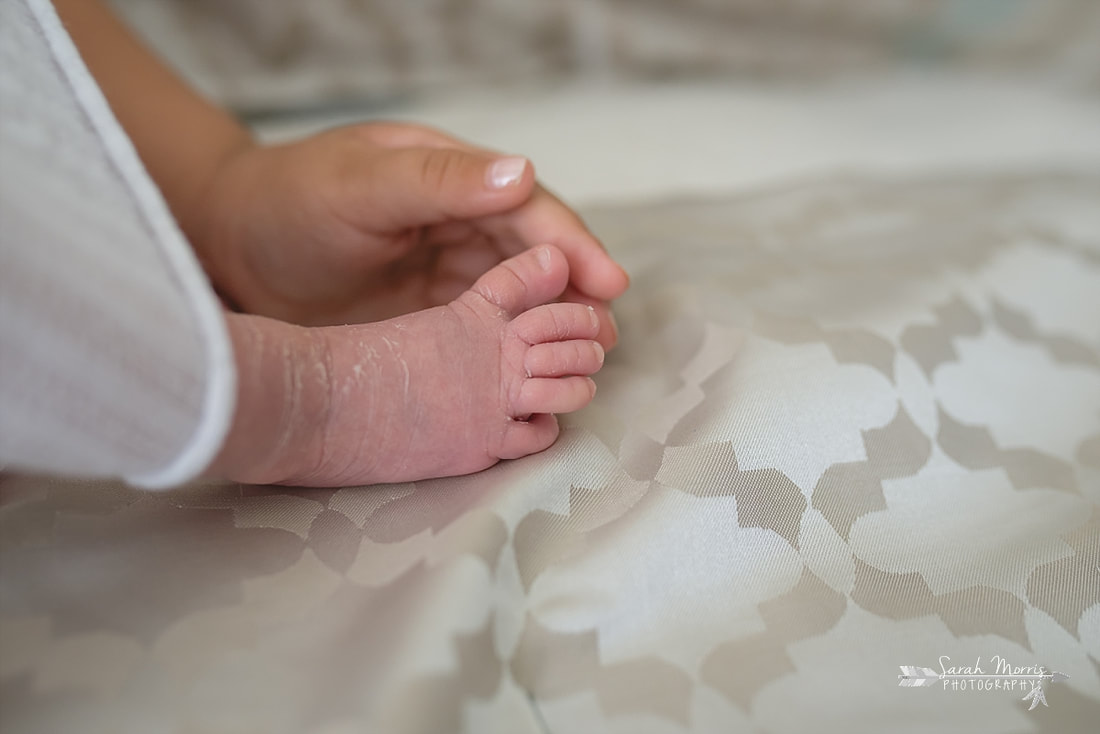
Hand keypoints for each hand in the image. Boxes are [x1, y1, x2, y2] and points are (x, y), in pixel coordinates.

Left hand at [190, 122, 628, 347]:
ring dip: (556, 322)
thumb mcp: (360, 186)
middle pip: (537, 255)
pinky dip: (516, 345)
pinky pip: (487, 327)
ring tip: (589, 357)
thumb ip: (437, 182)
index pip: (528, 209)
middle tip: (607, 334)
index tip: (609, 282)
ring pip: (520, 295)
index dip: (573, 244)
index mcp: (453, 179)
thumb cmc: (290, 203)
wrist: (231, 250)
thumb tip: (523, 173)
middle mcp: (462, 222)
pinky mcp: (433, 313)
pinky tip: (535, 369)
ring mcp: (448, 270)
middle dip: (578, 290)